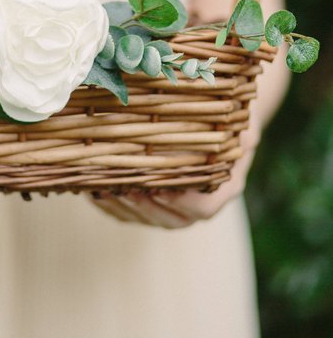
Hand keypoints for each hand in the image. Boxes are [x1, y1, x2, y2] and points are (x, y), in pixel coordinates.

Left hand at [89, 101, 261, 227]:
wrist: (226, 121)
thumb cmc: (233, 118)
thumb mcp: (243, 122)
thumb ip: (237, 131)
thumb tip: (230, 128)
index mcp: (226, 186)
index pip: (204, 207)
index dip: (182, 203)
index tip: (161, 188)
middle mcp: (202, 201)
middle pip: (173, 219)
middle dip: (145, 207)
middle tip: (123, 189)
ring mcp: (179, 205)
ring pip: (150, 218)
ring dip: (125, 208)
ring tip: (103, 189)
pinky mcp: (158, 201)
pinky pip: (135, 213)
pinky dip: (114, 206)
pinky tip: (95, 189)